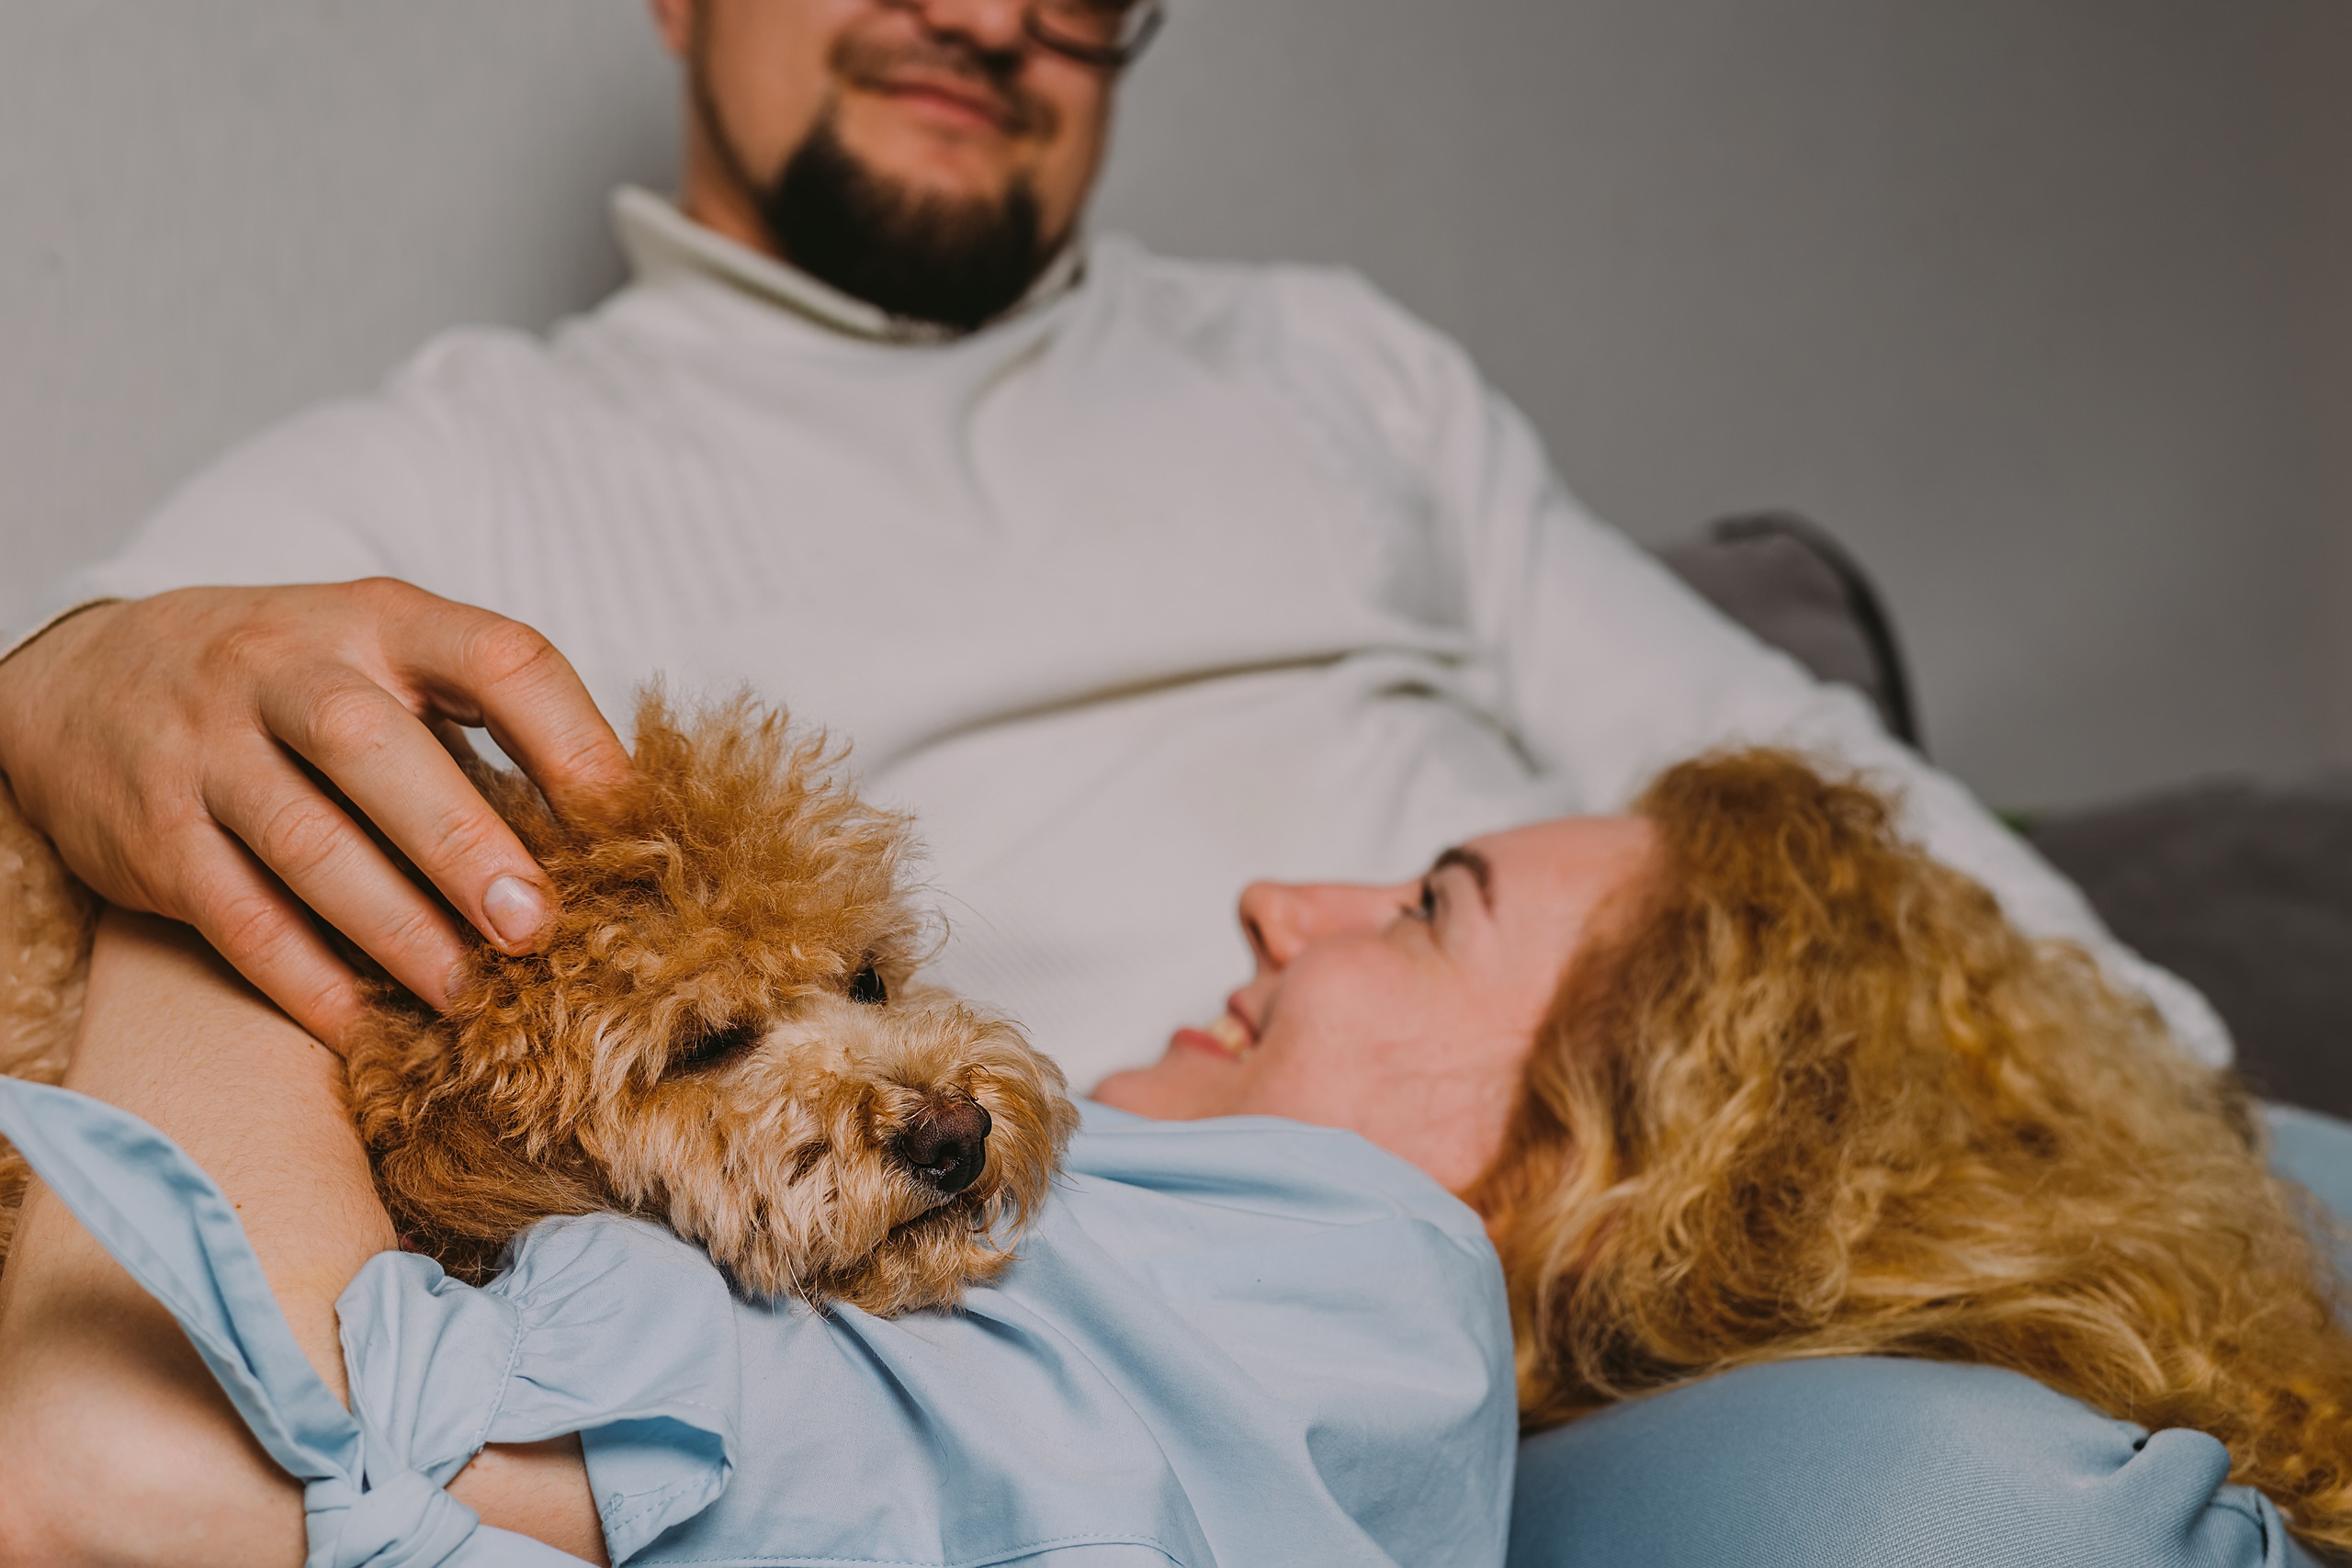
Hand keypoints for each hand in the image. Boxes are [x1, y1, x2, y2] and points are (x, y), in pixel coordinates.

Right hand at [0, 581, 630, 1044]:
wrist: (90, 680)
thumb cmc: (295, 683)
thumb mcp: (385, 658)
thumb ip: (482, 724)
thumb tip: (619, 836)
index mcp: (382, 619)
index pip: (497, 656)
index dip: (573, 741)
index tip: (628, 824)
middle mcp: (288, 669)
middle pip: (375, 748)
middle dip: (463, 844)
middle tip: (535, 927)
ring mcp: (211, 749)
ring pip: (305, 842)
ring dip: (396, 928)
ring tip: (468, 994)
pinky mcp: (157, 835)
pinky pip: (239, 917)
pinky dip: (308, 982)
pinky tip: (370, 1027)